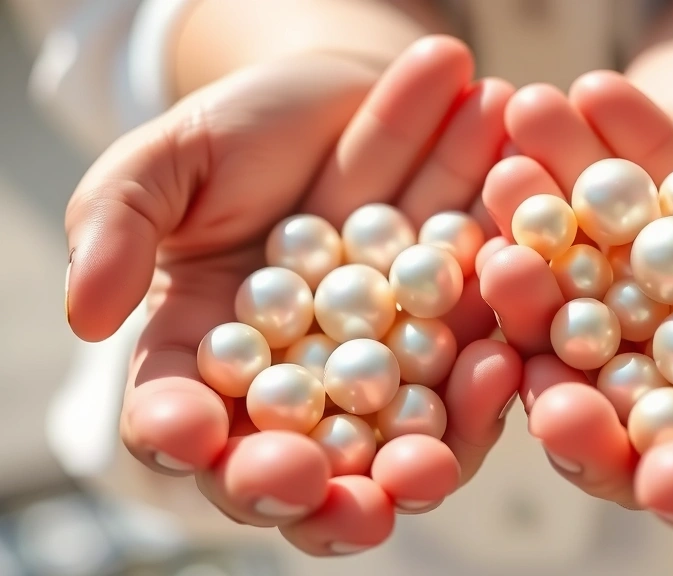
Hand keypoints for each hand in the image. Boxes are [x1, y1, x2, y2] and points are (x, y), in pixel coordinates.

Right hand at [65, 36, 522, 554]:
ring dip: (416, 469)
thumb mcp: (166, 161)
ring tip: (428, 472)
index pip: (179, 418)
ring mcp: (376, 369)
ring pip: (393, 446)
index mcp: (203, 354)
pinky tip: (496, 366)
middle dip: (323, 501)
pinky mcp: (450, 339)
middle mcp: (291, 381)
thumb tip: (87, 314)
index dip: (183, 438)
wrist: (348, 98)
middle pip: (300, 468)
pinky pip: (467, 381)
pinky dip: (482, 386)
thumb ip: (117, 228)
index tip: (196, 438)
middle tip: (348, 507)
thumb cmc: (243, 129)